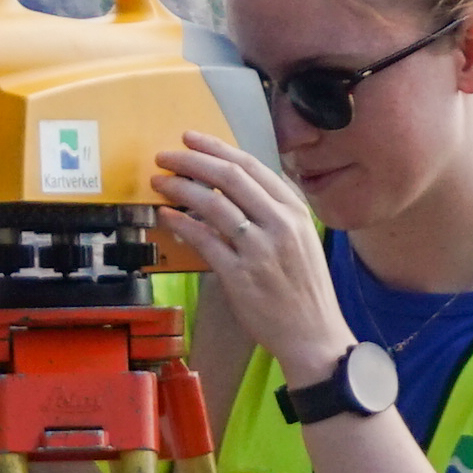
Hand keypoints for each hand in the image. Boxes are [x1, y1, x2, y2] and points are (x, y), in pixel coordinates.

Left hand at [152, 135, 349, 380]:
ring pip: (212, 205)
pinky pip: (203, 240)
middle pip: (229, 178)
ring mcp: (259, 249)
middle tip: (164, 155)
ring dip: (179, 188)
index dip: (216, 149)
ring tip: (158, 181)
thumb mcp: (301, 238)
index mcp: (295, 211)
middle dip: (191, 161)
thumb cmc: (303, 287)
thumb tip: (242, 183)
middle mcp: (280, 224)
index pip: (252, 167)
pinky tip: (165, 215)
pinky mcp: (240, 275)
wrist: (314, 334)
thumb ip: (275, 210)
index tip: (190, 139)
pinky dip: (181, 224)